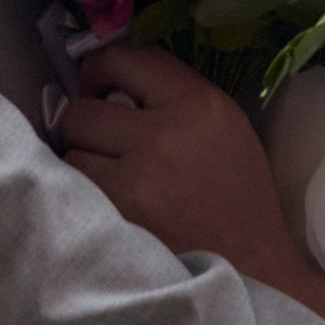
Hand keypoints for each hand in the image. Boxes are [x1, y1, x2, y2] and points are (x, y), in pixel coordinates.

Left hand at [56, 44, 297, 285]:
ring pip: (71, 152)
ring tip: (110, 181)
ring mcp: (137, 181)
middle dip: (86, 125)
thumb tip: (110, 82)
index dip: (100, 68)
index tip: (99, 86)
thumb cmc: (237, 197)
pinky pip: (74, 193)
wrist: (253, 267)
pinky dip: (83, 198)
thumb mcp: (224, 126)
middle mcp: (164, 135)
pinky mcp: (119, 220)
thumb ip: (172, 95)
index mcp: (197, 103)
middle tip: (101, 142)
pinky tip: (108, 207)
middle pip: (82, 110)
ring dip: (83, 165)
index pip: (125, 57)